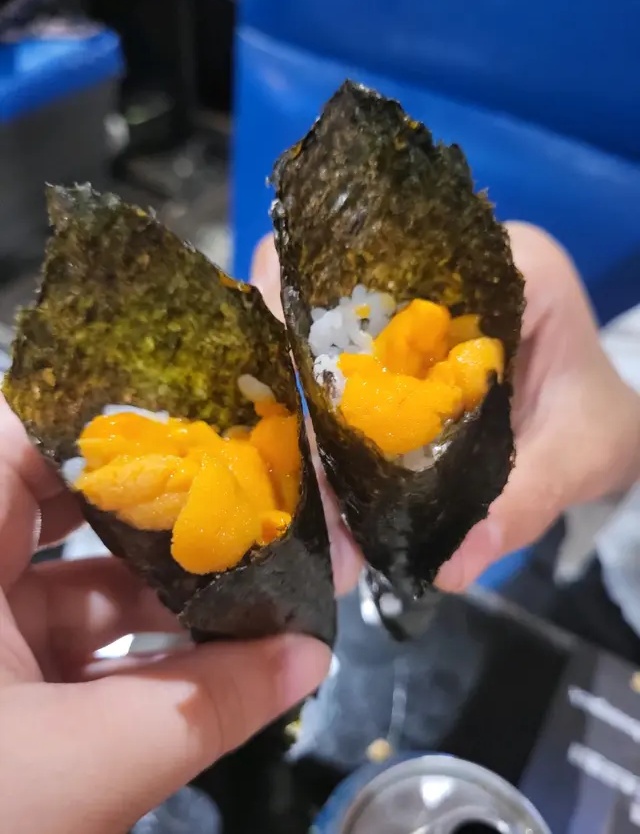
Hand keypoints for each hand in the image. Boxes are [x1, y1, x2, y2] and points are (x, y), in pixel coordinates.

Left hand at [0, 395, 332, 833]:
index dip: (128, 427)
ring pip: (86, 583)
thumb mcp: (81, 765)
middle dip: (176, 514)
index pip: (36, 435)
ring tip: (270, 588)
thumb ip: (206, 703)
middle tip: (266, 508)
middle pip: (76, 506)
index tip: (220, 439)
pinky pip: (76, 644)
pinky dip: (143, 652)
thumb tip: (313, 653)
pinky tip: (224, 659)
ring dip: (175, 594)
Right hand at [251, 226, 639, 593]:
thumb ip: (522, 499)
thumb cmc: (601, 424)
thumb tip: (445, 564)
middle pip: (334, 285)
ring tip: (291, 483)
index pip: (396, 252)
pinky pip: (337, 370)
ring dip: (296, 401)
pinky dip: (315, 420)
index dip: (319, 298)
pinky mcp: (397, 349)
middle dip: (294, 362)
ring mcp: (413, 310)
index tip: (283, 368)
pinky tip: (308, 479)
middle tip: (279, 448)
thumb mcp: (579, 457)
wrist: (607, 428)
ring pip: (320, 328)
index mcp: (504, 264)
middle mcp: (445, 272)